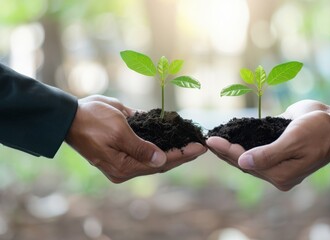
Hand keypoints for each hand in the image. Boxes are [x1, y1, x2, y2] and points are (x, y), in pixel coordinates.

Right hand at [65, 95, 206, 182]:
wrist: (69, 115)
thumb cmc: (92, 120)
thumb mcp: (118, 131)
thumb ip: (140, 147)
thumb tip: (162, 161)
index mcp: (123, 167)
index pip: (160, 163)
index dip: (182, 154)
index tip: (200, 147)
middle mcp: (125, 167)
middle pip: (160, 163)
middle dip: (182, 154)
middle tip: (202, 146)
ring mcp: (123, 160)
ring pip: (155, 157)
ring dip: (173, 151)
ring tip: (192, 144)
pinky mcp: (121, 151)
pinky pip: (146, 150)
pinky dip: (160, 145)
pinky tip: (174, 139)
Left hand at [207, 100, 329, 190]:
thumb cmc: (319, 131)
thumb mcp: (294, 141)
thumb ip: (269, 154)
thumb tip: (243, 162)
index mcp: (281, 174)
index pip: (246, 164)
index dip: (227, 151)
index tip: (211, 140)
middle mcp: (278, 172)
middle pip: (244, 163)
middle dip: (225, 151)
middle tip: (207, 139)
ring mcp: (279, 162)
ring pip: (248, 157)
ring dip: (231, 149)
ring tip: (214, 140)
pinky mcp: (279, 151)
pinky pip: (257, 149)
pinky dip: (243, 143)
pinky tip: (232, 136)